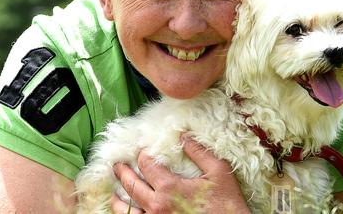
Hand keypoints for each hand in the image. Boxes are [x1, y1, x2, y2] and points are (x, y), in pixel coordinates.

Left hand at [111, 136, 249, 213]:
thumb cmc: (226, 204)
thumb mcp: (218, 172)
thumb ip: (200, 152)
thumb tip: (184, 136)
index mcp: (170, 188)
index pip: (147, 166)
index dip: (142, 156)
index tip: (141, 152)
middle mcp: (157, 206)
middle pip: (132, 186)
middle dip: (123, 173)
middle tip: (117, 166)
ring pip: (129, 211)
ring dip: (120, 200)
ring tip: (115, 193)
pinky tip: (129, 213)